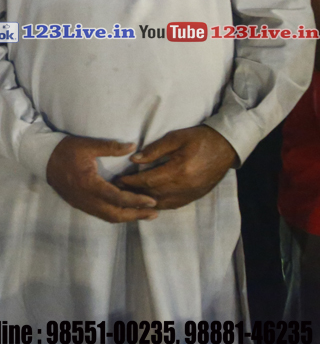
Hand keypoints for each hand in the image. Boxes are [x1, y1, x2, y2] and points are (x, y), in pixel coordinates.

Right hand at [46, 136, 158, 222]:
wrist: (42, 159)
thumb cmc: (65, 150)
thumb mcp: (87, 145)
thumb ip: (110, 147)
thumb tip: (133, 147)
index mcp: (89, 184)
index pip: (117, 198)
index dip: (136, 201)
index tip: (152, 201)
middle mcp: (86, 199)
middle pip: (115, 214)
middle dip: (136, 215)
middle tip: (154, 213)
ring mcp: (82, 204)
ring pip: (108, 217)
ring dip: (127, 217)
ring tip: (144, 214)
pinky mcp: (79, 204)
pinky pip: (101, 214)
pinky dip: (116, 214)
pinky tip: (125, 209)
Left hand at [115, 126, 237, 208]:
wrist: (226, 147)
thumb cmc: (199, 139)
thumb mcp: (175, 138)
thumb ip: (154, 150)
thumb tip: (134, 160)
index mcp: (178, 171)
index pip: (148, 180)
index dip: (131, 182)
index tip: (117, 180)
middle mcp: (184, 187)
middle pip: (153, 194)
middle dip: (134, 193)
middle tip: (118, 190)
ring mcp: (191, 194)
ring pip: (163, 203)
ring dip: (145, 201)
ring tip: (130, 197)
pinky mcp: (196, 196)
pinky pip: (174, 205)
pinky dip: (160, 204)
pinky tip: (150, 201)